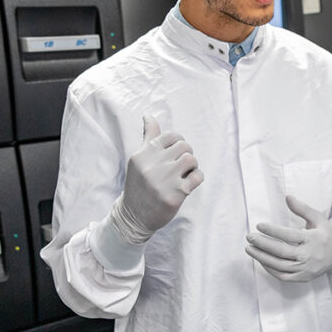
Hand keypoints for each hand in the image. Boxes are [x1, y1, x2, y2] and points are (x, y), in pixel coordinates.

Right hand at [110, 115, 202, 242]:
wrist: (134, 216)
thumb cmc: (139, 185)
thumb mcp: (138, 160)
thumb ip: (148, 137)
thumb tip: (148, 115)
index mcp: (144, 154)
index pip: (172, 136)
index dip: (179, 143)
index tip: (175, 154)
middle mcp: (152, 165)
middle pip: (184, 146)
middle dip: (187, 154)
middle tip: (181, 166)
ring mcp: (164, 180)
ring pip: (191, 159)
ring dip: (192, 166)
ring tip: (184, 174)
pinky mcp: (175, 195)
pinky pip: (197, 177)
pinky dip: (197, 178)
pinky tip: (188, 184)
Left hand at [245, 195, 331, 281]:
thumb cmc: (325, 234)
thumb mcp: (318, 218)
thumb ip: (302, 208)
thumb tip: (287, 197)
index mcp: (313, 239)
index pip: (289, 236)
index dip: (273, 231)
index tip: (259, 225)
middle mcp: (309, 256)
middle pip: (281, 251)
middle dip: (263, 244)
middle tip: (250, 237)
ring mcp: (305, 269)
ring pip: (279, 265)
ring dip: (262, 257)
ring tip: (250, 249)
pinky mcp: (302, 278)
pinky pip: (282, 276)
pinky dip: (270, 269)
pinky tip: (261, 260)